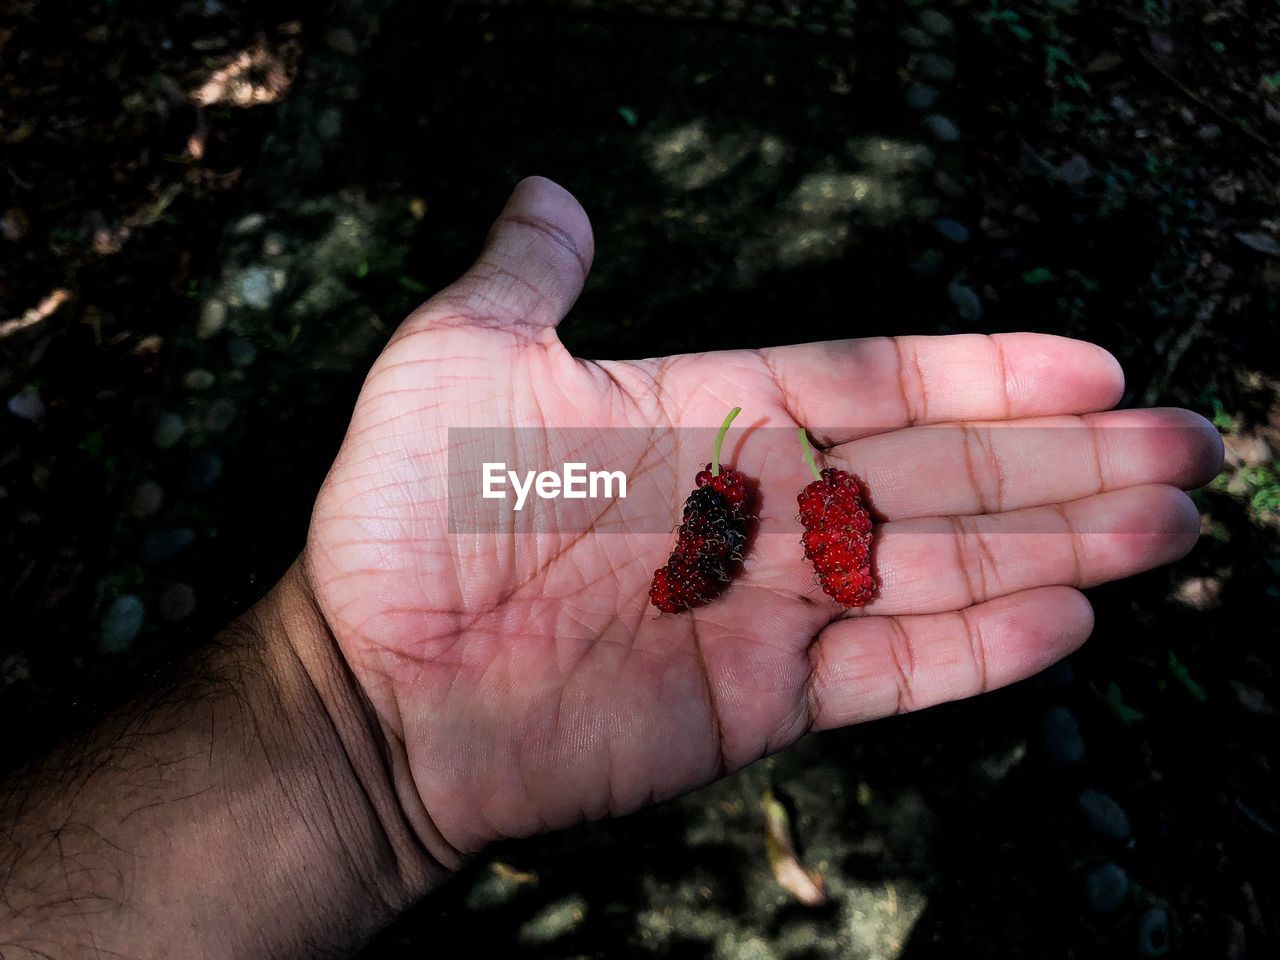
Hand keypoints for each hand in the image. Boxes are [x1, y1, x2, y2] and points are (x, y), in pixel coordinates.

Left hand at [301, 177, 1221, 865]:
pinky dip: (980, 649)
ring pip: (943, 565)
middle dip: (1069, 462)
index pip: (881, 382)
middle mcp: (760, 507)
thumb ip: (532, 277)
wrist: (379, 684)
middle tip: (1188, 447)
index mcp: (714, 417)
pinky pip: (892, 668)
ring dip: (1061, 544)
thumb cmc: (405, 515)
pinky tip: (1070, 619)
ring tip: (1170, 523)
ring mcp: (769, 607)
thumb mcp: (459, 356)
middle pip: (944, 473)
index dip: (988, 373)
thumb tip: (552, 190)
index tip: (1095, 364)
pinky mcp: (761, 699)